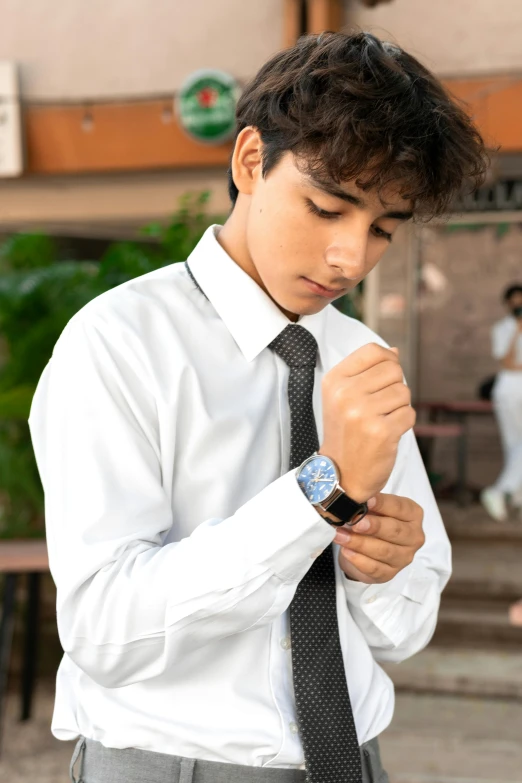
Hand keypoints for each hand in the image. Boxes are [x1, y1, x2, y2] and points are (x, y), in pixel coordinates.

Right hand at [319, 343, 415, 501]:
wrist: (341, 474)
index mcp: (335, 381)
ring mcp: (362, 413)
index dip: (387, 361)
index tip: (381, 381)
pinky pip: (409, 414)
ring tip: (381, 421)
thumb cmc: (346, 433)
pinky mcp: (381, 431)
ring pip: (404, 392)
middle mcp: (345, 394)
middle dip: (394, 387)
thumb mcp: (344, 397)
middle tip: (380, 407)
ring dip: (399, 408)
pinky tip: (387, 434)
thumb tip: (394, 351)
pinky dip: (404, 424)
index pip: (373, 351)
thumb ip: (367, 371)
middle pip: (393, 369)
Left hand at [334, 493, 424, 583]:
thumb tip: (357, 499)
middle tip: (355, 523)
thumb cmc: (373, 520)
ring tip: (340, 536)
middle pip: (394, 531)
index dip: (383, 504)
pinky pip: (375, 568)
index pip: (400, 508)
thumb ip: (370, 502)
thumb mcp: (375, 507)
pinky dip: (359, 560)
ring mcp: (404, 557)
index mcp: (413, 514)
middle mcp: (413, 537)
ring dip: (359, 543)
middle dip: (373, 526)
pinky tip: (346, 551)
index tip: (367, 501)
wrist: (367, 547)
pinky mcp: (390, 573)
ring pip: (383, 551)